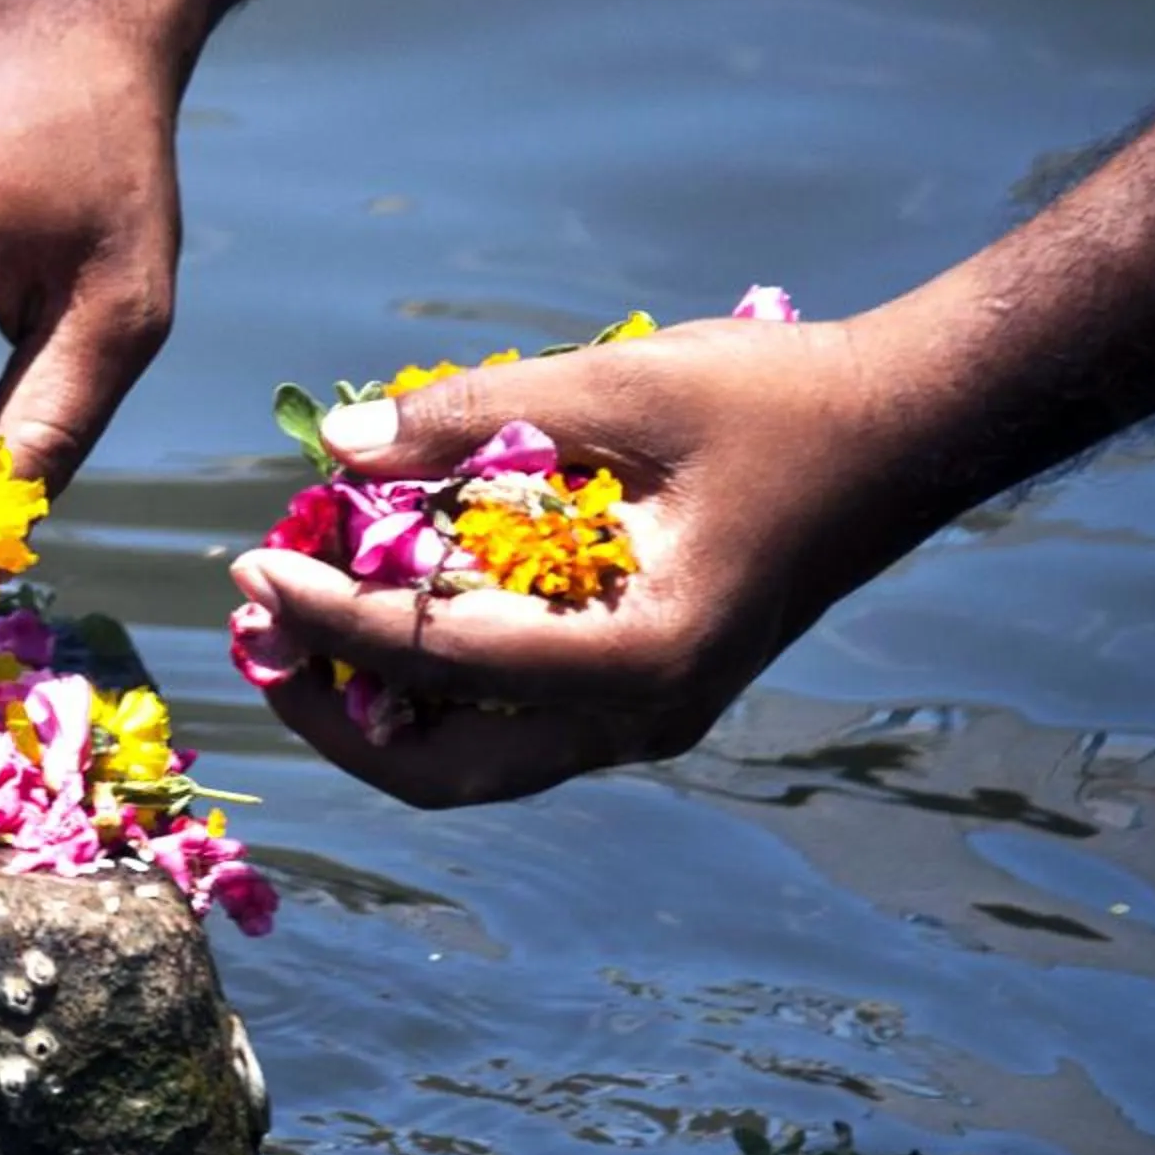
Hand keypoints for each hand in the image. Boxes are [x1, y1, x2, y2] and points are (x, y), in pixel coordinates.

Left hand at [230, 314, 933, 804]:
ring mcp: (644, 720)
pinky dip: (434, 677)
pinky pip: (512, 718)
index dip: (327, 618)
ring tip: (297, 614)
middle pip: (439, 770)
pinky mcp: (642, 694)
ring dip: (375, 700)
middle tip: (258, 623)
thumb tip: (334, 445)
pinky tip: (386, 598)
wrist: (905, 430)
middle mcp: (639, 720)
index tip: (249, 567)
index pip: (440, 661)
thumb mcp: (618, 384)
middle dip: (331, 707)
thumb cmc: (777, 398)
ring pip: (472, 760)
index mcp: (639, 660)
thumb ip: (472, 415)